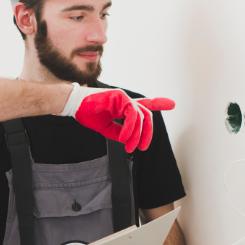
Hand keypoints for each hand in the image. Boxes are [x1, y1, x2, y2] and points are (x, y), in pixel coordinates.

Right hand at [60, 83, 175, 152]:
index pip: (144, 105)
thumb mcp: (106, 128)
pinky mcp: (120, 97)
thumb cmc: (87, 114)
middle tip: (142, 148)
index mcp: (124, 107)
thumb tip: (129, 140)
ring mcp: (124, 98)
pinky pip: (132, 114)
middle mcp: (126, 101)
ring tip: (129, 147)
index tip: (172, 103)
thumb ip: (119, 133)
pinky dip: (130, 128)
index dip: (158, 103)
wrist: (73, 105)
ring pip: (141, 117)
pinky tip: (124, 138)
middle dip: (147, 134)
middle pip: (146, 116)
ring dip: (137, 135)